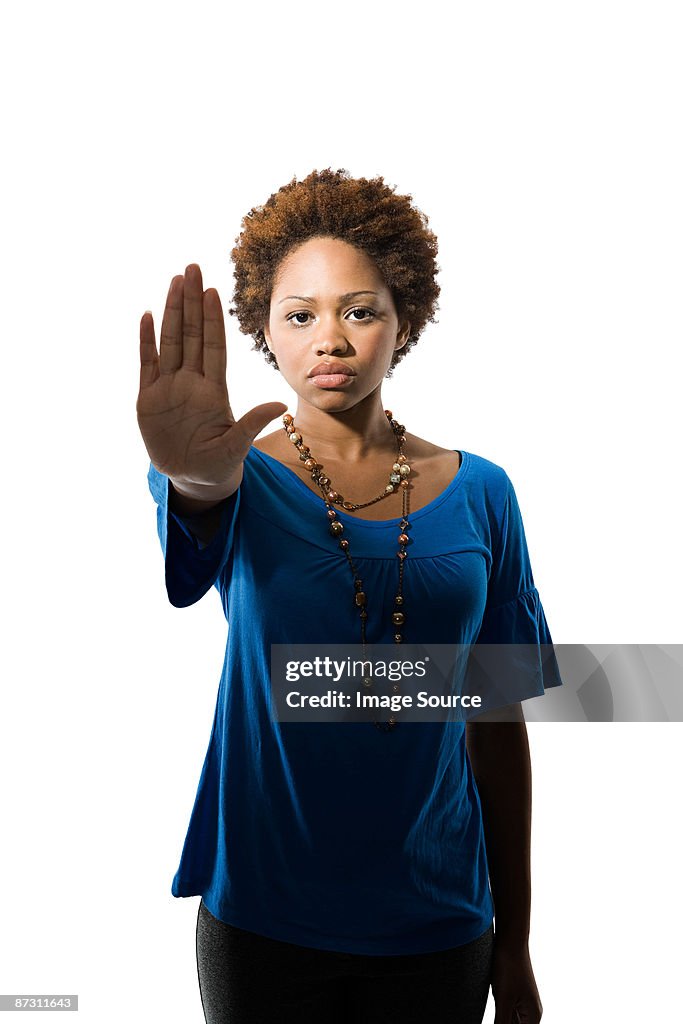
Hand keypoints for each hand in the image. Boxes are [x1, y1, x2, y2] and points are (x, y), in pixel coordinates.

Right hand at [137, 263, 286, 495]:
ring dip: (170, 312)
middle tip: (192, 268)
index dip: (212, 319)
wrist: (194, 479)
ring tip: (174, 281)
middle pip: (191, 334)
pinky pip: (147, 364)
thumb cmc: (219, 463)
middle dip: (191, 302)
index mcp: (213, 390)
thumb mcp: (237, 445)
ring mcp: (169, 388)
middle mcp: (191, 382)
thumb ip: (253, 423)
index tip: (213, 290)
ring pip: (170, 342)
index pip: (213, 346)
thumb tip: (282, 406)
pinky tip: (147, 316)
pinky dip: (146, 341)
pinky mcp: (148, 399)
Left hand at [490, 938, 542, 1023]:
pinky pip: (508, 1014)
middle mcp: (531, 1012)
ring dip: (502, 1021)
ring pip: (512, 1023)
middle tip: (496, 1016)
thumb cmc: (509, 968)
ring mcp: (523, 1003)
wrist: (510, 940)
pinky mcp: (514, 995)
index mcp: (533, 1016)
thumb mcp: (503, 1000)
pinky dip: (500, 1018)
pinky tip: (494, 1015)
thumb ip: (502, 1023)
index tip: (499, 1021)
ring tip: (495, 1012)